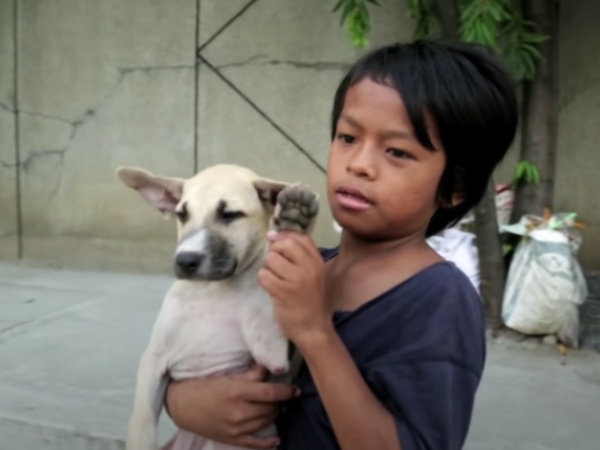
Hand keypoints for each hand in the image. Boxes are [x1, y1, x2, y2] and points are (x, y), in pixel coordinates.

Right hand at [165, 365, 298, 448]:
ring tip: (278, 408)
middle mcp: (239, 411)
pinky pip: (255, 443)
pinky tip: (277, 439)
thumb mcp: (228, 376)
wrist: (183, 405)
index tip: (295, 389)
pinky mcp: (232, 439)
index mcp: (238, 392)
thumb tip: (269, 369)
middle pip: (271, 408)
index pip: (270, 392)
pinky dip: (268, 442)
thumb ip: (250, 374)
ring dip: (275, 415)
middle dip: (281, 402)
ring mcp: (236, 428)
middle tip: (284, 396)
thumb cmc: (205, 387)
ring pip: (266, 422)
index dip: (286, 391)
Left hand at [258, 231, 331, 347]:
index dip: (283, 235)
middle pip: (284, 244)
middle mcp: (308, 268)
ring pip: (271, 260)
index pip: (300, 237)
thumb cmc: (309, 299)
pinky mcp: (283, 292)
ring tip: (275, 279)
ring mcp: (296, 280)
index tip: (274, 241)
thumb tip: (272, 235)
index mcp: (317, 261)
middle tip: (276, 266)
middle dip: (274, 252)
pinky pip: (264, 275)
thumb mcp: (312, 273)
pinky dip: (263, 281)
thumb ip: (298, 254)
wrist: (312, 327)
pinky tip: (271, 288)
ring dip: (268, 268)